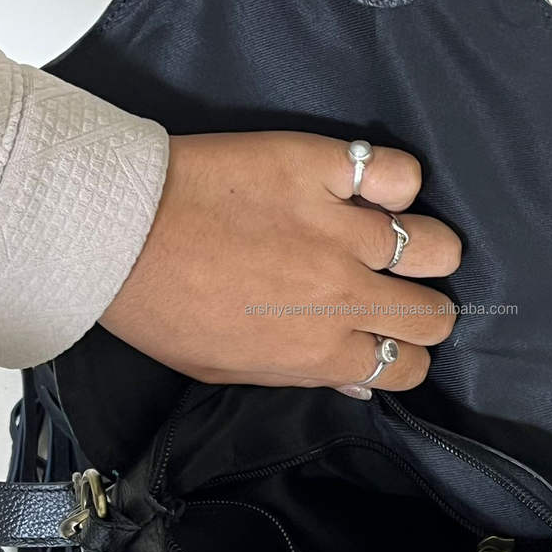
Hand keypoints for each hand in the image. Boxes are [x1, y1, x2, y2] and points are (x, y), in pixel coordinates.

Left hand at [101, 132, 460, 393]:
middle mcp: (342, 294)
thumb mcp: (225, 370)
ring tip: (397, 241)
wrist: (114, 230)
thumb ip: (302, 377)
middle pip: (434, 314)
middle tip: (398, 295)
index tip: (390, 341)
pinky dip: (394, 182)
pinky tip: (370, 189)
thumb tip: (359, 383)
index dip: (403, 357)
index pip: (405, 366)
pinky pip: (397, 173)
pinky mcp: (321, 169)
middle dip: (426, 312)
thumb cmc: (161, 308)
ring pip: (436, 246)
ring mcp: (336, 228)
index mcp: (318, 350)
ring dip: (425, 250)